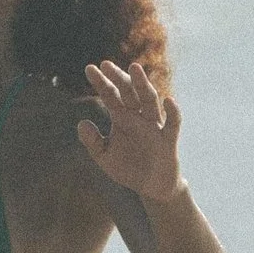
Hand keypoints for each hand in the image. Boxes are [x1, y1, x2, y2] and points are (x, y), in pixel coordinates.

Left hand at [76, 59, 184, 204]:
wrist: (152, 188)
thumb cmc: (128, 168)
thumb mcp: (105, 156)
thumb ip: (93, 142)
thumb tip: (81, 124)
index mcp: (122, 118)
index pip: (110, 96)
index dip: (101, 83)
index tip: (89, 68)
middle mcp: (138, 117)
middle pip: (129, 92)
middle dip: (119, 78)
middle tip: (106, 64)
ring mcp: (154, 126)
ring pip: (149, 101)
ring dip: (142, 84)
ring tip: (134, 68)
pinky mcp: (168, 140)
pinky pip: (172, 124)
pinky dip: (172, 112)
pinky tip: (168, 100)